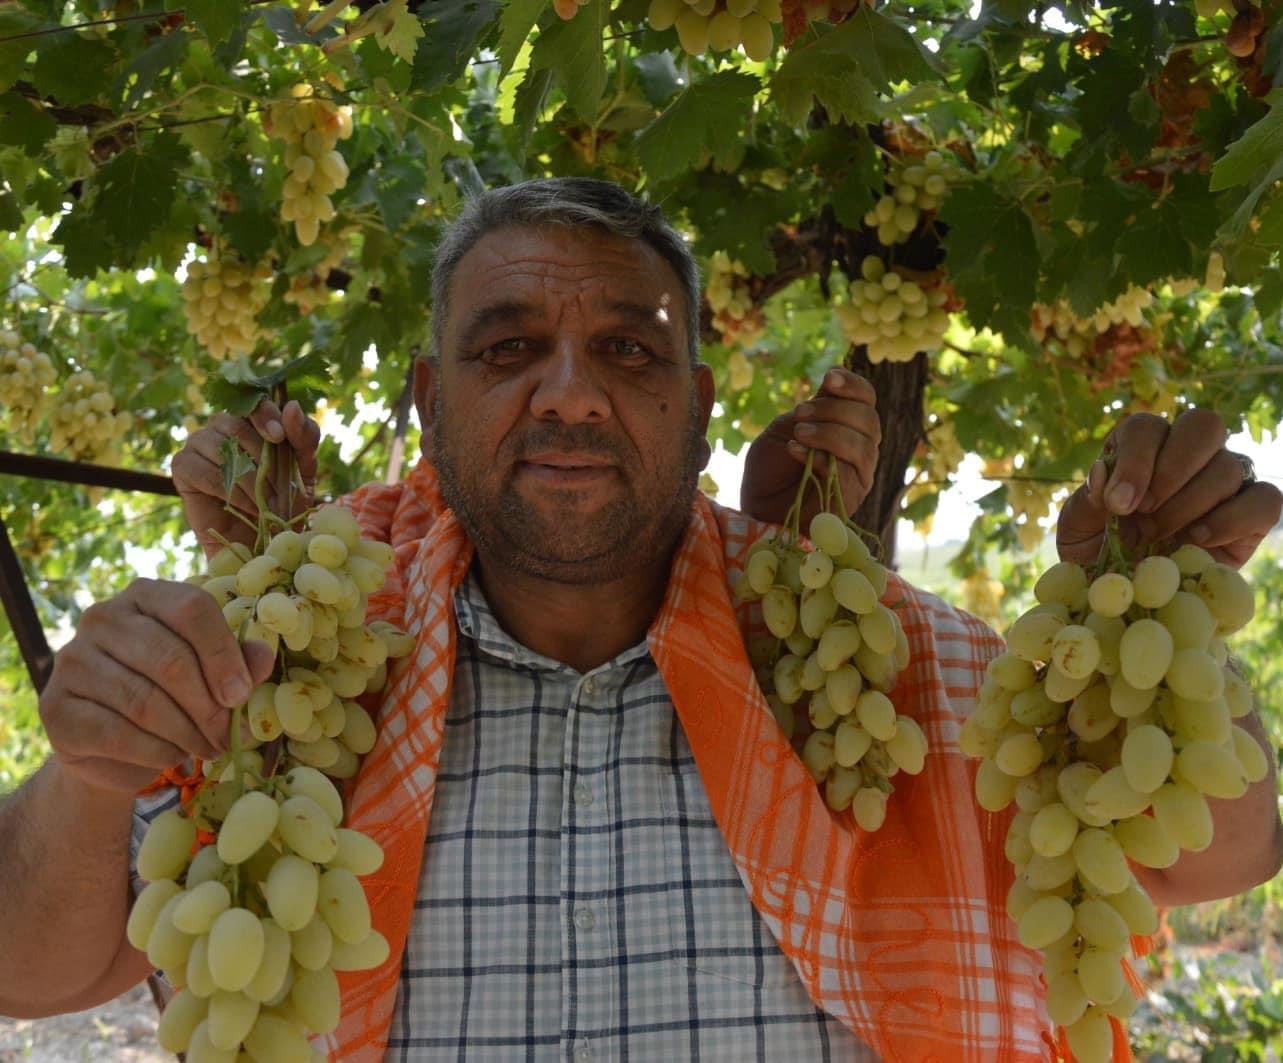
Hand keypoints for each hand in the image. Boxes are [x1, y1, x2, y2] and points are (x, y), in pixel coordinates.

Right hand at [38, 580, 275, 794]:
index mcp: (147, 595)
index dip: (223, 654)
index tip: (242, 695)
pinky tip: (172, 756)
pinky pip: (116, 732)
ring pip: (145, 701)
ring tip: (207, 749)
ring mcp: (72, 659)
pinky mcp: (55, 706)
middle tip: (228, 736)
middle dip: (209, 707)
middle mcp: (103, 617)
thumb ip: (240, 662)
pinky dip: (155, 752)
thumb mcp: (212, 674)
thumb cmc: (173, 697)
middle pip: (170, 659)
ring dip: (186, 734)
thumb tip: (264, 657)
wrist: (112, 744)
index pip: (191, 608)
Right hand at [172, 399, 320, 555]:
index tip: (278, 436)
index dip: (264, 414)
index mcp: (252, 420)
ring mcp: (199, 444)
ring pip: (219, 447)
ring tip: (268, 504)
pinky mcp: (183, 468)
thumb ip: (304, 438)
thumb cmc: (285, 502)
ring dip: (249, 479)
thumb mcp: (304, 470)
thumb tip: (291, 406)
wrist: (262, 541)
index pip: (254, 402)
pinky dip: (229, 490)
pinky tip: (247, 507)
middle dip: (262, 459)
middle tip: (280, 490)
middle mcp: (222, 426)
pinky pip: (202, 470)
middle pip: (236, 425)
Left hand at [740, 368, 880, 527]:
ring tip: (798, 434)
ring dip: (828, 433)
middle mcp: (861, 448)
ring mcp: (860, 474)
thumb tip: (835, 375)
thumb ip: (814, 405)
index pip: (867, 399)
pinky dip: (820, 457)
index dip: (852, 384)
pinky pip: (848, 473)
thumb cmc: (771, 466)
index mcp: (849, 425)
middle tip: (799, 413)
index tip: (828, 377)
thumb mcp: (788, 425)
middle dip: (832, 409)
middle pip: (868, 418)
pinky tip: (794, 451)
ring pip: (863, 446)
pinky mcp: (851, 498)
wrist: (757, 503)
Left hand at [1057, 409, 1281, 568]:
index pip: (1148, 427)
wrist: (1126, 594)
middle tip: (1144, 511)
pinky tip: (1196, 540)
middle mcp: (1188, 455)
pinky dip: (1232, 519)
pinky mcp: (1251, 516)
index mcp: (1141, 447)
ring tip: (1156, 536)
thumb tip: (1103, 472)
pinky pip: (1265, 500)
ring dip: (1188, 504)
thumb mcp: (1077, 527)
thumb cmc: (1097, 552)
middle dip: (1172, 469)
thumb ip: (1089, 499)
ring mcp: (1225, 482)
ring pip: (1228, 466)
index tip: (1118, 504)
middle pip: (1204, 425)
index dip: (1135, 460)